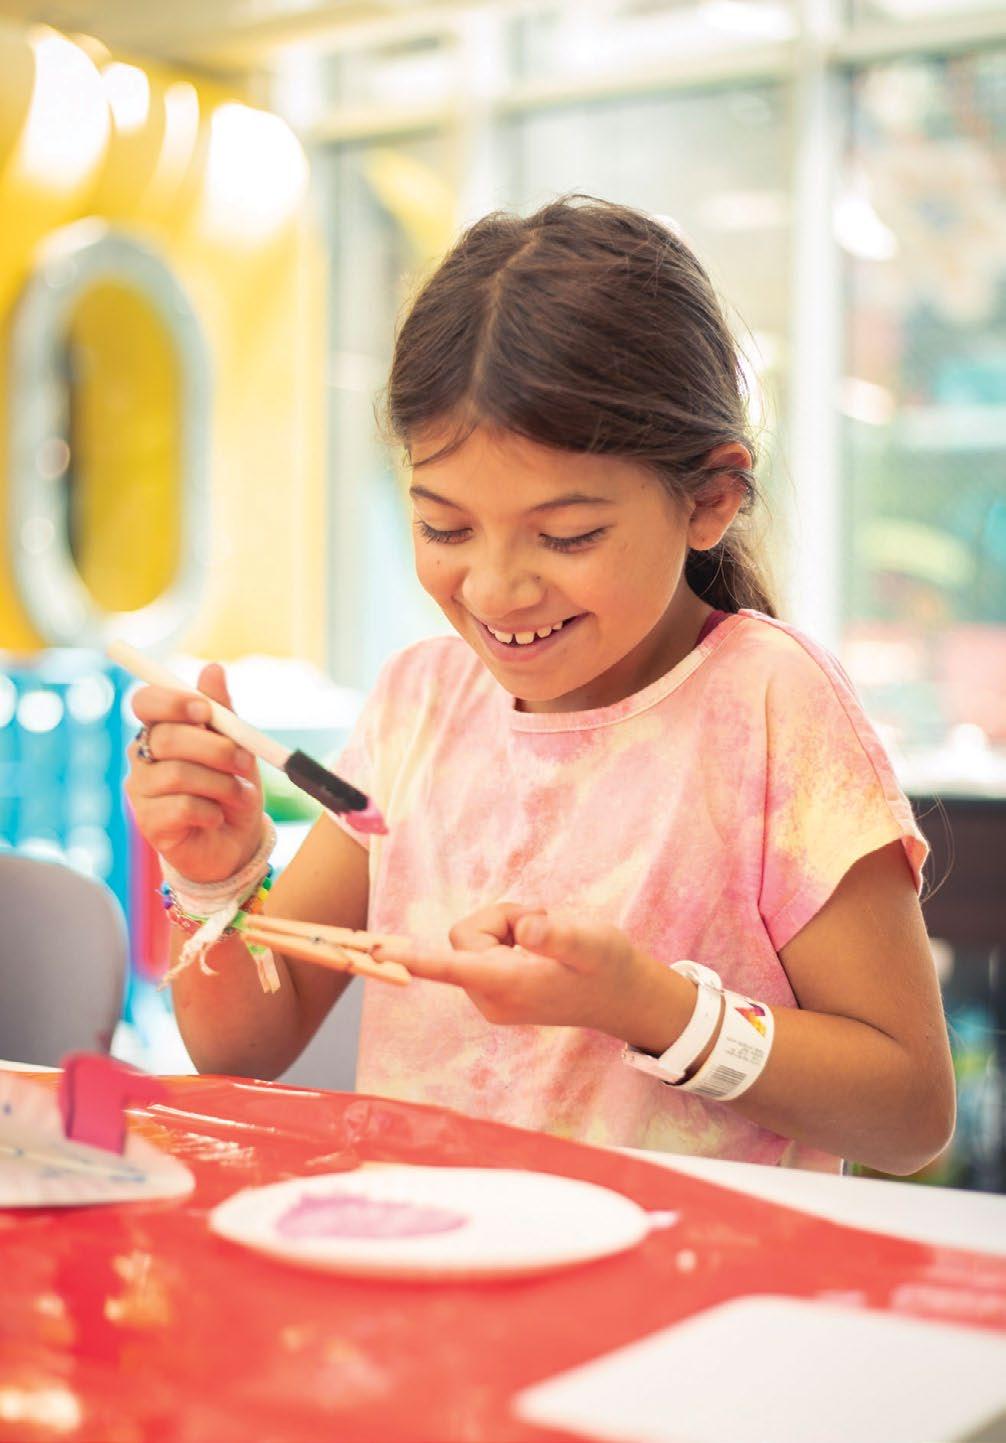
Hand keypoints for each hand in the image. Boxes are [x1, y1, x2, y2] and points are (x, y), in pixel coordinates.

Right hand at [124, 663, 264, 883]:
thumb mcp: (236, 747)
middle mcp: (143, 756)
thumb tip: (213, 668)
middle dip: (213, 748)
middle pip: (166, 737)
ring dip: (219, 783)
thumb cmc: (232, 789)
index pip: (146, 702)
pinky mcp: (149, 823)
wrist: (236, 843)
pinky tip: (218, 817)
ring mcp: (142, 790)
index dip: (171, 701)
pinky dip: (211, 810)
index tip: (204, 710)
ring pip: (176, 774)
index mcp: (162, 729)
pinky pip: (181, 807)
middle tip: (243, 761)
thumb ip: (223, 712)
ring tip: (239, 795)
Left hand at [375, 901, 654, 1036]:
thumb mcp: (591, 942)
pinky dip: (508, 939)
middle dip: (502, 920)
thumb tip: (525, 929)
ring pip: (473, 941)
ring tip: (546, 939)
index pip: (452, 968)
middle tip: (543, 926)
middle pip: (465, 937)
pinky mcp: (493, 993)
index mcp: (508, 985)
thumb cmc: (608, 965)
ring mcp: (490, 999)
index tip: (375, 953)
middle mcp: (490, 997)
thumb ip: (557, 935)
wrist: (622, 996)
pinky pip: (482, 951)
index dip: (415, 959)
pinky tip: (539, 950)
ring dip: (508, 928)